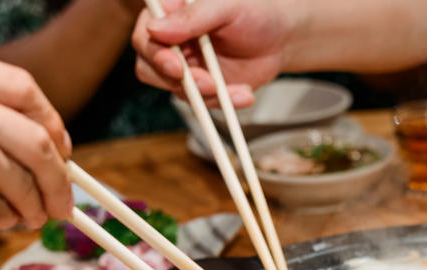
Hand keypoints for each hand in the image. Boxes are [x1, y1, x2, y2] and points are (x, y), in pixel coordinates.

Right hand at [132, 0, 288, 106]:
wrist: (281, 38)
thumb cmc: (255, 11)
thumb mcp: (227, 6)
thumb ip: (193, 16)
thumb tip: (155, 29)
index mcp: (170, 13)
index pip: (145, 34)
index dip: (154, 53)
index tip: (177, 66)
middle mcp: (171, 41)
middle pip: (148, 67)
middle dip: (176, 80)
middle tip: (208, 84)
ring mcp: (185, 66)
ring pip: (174, 90)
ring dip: (205, 95)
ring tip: (238, 90)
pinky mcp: (201, 87)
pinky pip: (201, 103)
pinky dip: (223, 103)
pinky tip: (244, 95)